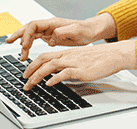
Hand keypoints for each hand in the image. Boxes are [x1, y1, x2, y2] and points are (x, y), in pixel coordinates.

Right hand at [6, 14, 115, 60]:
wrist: (90, 31)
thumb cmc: (85, 30)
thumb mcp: (76, 30)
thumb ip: (64, 32)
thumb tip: (52, 36)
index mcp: (53, 23)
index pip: (34, 25)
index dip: (27, 34)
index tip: (24, 45)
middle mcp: (49, 25)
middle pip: (29, 27)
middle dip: (18, 34)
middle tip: (9, 42)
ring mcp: (49, 30)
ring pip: (31, 34)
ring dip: (24, 42)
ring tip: (20, 54)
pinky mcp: (50, 36)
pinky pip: (36, 39)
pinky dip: (30, 44)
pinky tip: (27, 51)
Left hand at [22, 40, 136, 89]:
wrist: (112, 55)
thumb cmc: (98, 58)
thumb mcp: (79, 59)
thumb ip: (68, 64)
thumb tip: (58, 73)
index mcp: (67, 53)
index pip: (45, 55)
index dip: (33, 63)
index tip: (26, 72)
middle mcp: (67, 56)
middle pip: (44, 59)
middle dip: (31, 70)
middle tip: (23, 80)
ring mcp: (73, 62)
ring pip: (50, 65)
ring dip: (38, 75)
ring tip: (31, 84)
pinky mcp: (80, 69)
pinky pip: (64, 73)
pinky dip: (54, 78)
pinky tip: (49, 84)